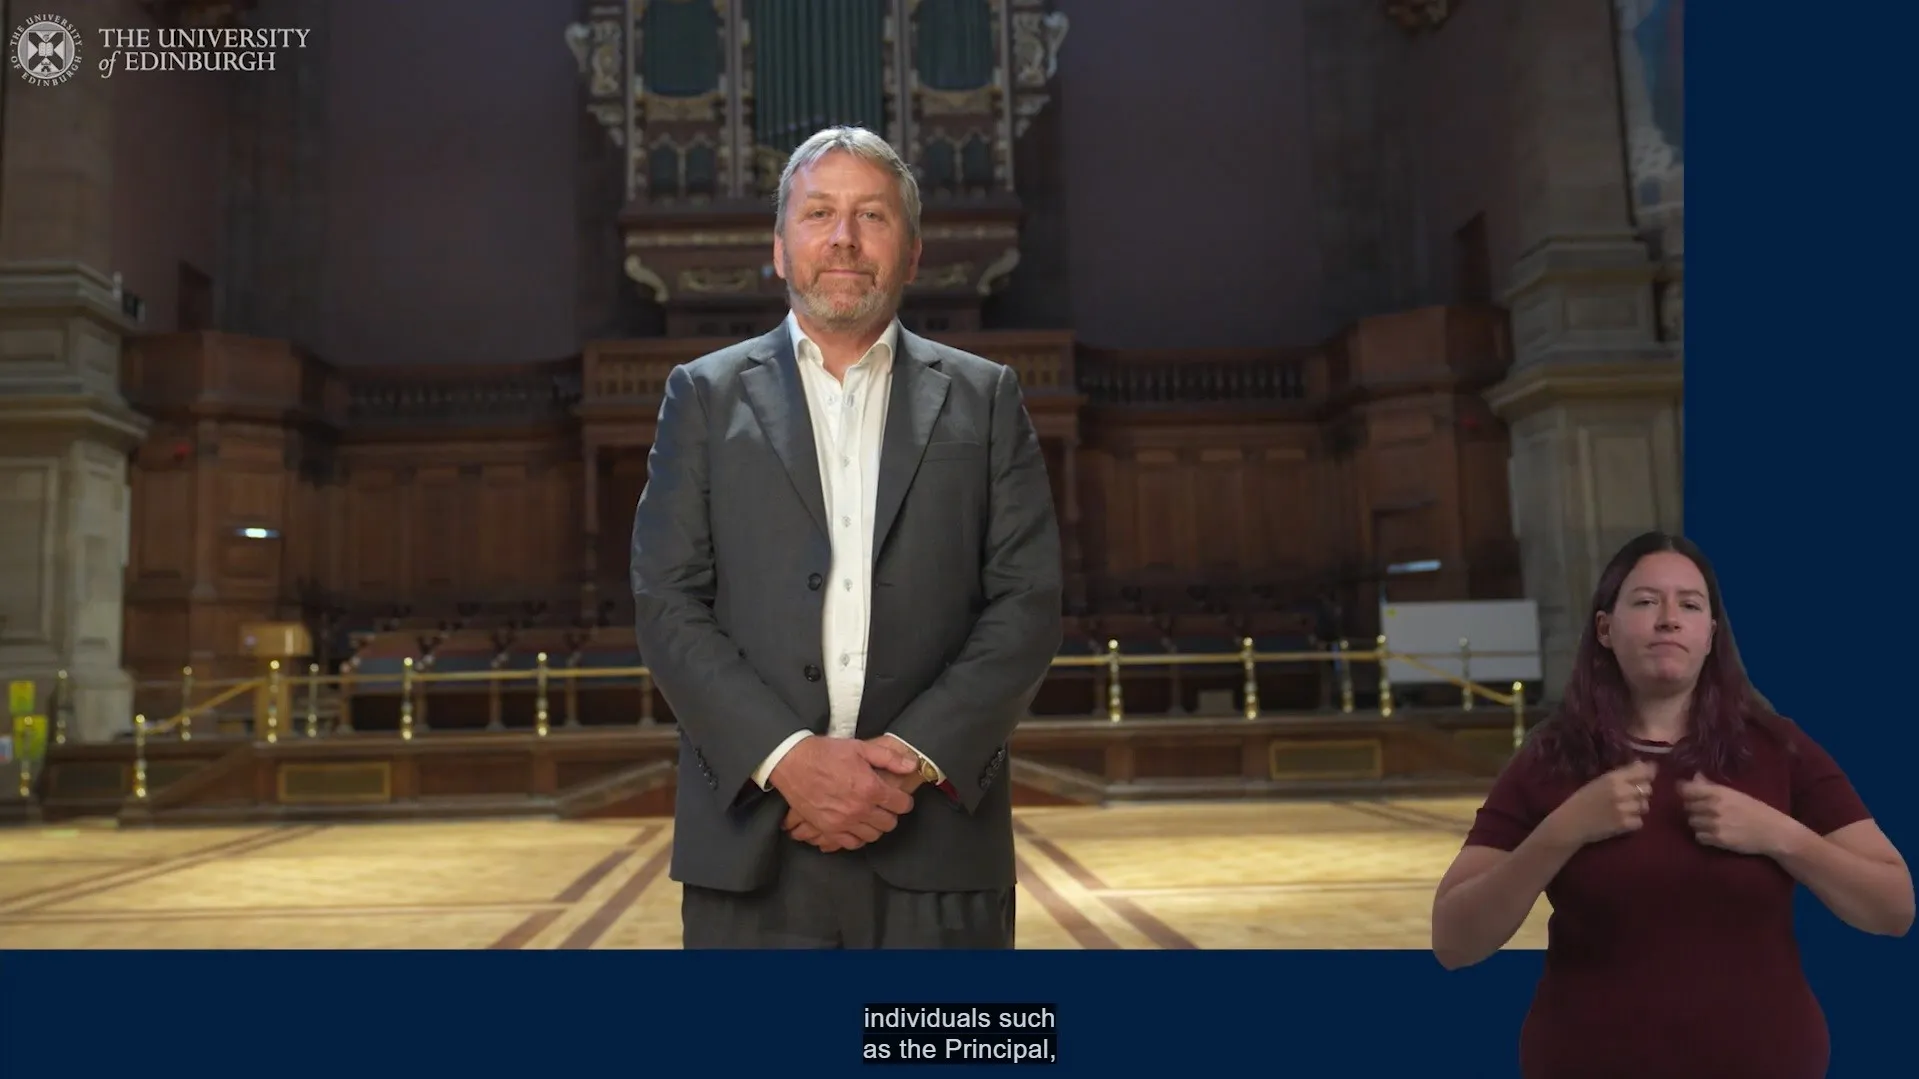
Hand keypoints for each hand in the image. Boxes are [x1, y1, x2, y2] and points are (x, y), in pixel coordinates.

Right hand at [769, 736, 918, 849]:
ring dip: (875, 826)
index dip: (904, 800)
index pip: (902, 805)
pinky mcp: (828, 829)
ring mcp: (843, 822)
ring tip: (870, 814)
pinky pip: (852, 843)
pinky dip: (857, 837)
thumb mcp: (861, 748)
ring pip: (873, 836)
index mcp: (871, 788)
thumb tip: (912, 765)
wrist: (793, 762)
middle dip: (891, 813)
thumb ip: (889, 758)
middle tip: (884, 804)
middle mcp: (859, 809)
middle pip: (889, 823)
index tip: (899, 797)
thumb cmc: (826, 753)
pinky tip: (856, 826)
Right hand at [1541, 759, 1657, 848]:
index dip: (1648, 772)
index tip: (1648, 775)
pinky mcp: (1624, 825)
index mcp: (1612, 778)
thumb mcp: (1599, 782)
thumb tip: (1644, 765)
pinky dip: (1633, 822)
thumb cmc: (1581, 800)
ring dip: (1637, 808)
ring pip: (1645, 806)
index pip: (1642, 771)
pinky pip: (1640, 821)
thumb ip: (1621, 775)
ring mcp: (1624, 809)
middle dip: (1642, 792)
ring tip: (1624, 809)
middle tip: (1630, 796)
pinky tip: (1622, 820)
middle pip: (1647, 789)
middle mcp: (1621, 791)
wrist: (1570, 823)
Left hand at [1679, 774, 1803, 855]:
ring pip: (1692, 822)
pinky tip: (1713, 833)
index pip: (1687, 790)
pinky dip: (1703, 836)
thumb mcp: (1735, 794)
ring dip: (1698, 822)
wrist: (1774, 832)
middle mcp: (1714, 807)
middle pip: (1687, 807)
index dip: (1683, 791)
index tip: (1684, 792)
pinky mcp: (1718, 840)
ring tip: (1710, 822)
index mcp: (1719, 793)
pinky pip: (1699, 837)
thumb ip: (1712, 786)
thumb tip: (1694, 776)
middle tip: (1703, 810)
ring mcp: (1715, 824)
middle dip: (1693, 808)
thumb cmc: (1756, 810)